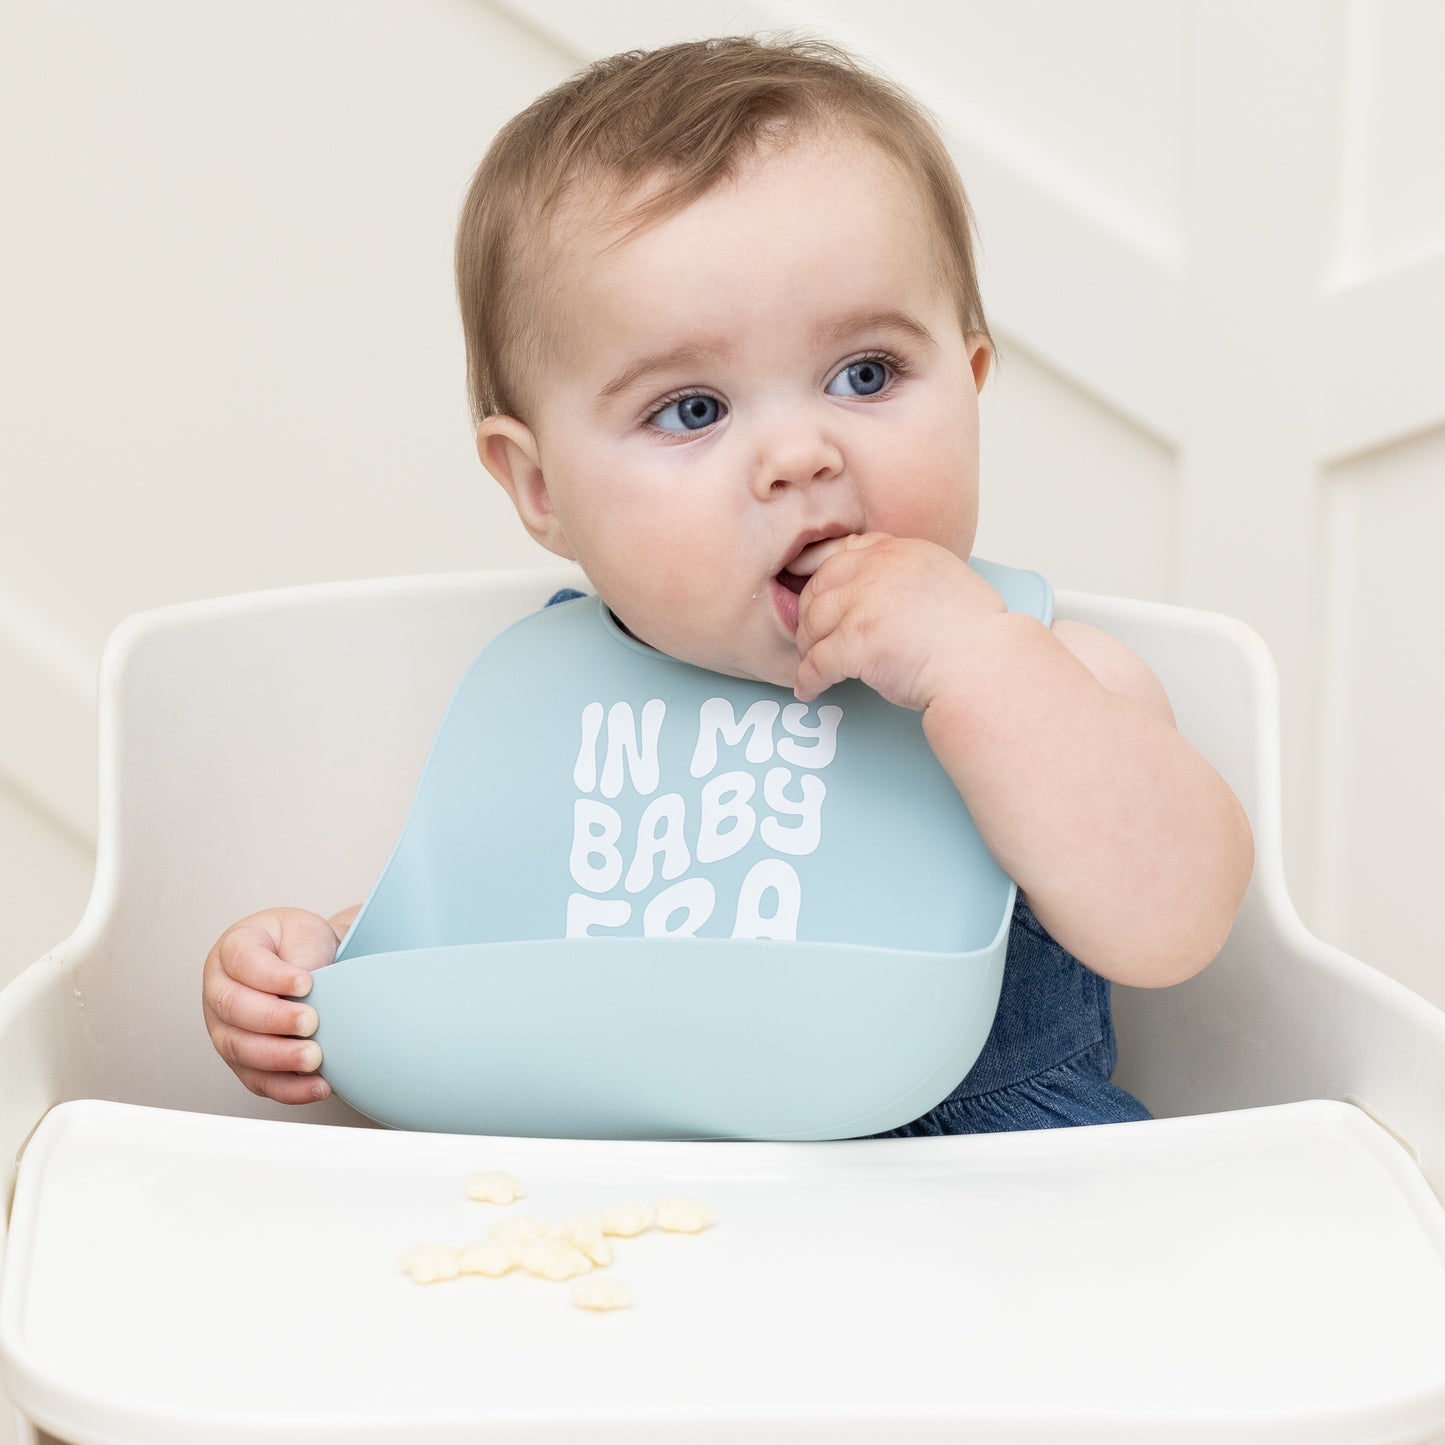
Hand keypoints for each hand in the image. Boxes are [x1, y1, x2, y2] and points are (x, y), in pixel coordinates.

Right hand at [201, 905, 355, 1103]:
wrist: (306, 963)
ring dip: (278, 1057)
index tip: (306, 983)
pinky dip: (288, 1088)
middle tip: (311, 1022)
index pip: (242, 962)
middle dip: (273, 1019)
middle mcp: (219, 990)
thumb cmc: (299, 943)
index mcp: (231, 951)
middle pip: (233, 1008)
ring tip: (314, 1057)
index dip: (272, 976)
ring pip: (239, 1049)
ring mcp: (224, 1028)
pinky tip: (317, 1085)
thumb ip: (301, 954)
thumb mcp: (304, 932)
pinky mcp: (242, 1061)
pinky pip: (257, 1080)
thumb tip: (304, 987)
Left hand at [793, 534, 1005, 707]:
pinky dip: (808, 679)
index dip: (821, 574)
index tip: (810, 589)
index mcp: (899, 552)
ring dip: (807, 647)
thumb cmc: (974, 635)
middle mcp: (877, 570)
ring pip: (812, 624)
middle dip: (809, 614)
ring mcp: (864, 605)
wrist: (985, 665)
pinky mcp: (855, 642)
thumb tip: (881, 594)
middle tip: (811, 636)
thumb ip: (906, 576)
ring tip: (811, 663)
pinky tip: (810, 689)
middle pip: (819, 586)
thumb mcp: (943, 579)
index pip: (844, 552)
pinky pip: (817, 662)